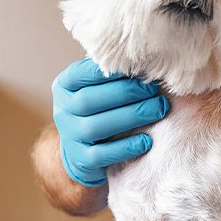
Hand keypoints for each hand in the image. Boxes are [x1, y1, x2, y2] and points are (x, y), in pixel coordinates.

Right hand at [52, 58, 168, 186]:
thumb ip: (113, 75)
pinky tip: (146, 141)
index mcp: (65, 86)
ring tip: (158, 110)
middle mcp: (63, 110)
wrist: (83, 152)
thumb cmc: (100, 111)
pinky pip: (101, 154)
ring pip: (96, 126)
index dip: (111, 71)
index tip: (140, 69)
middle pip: (89, 100)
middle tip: (154, 92)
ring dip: (130, 117)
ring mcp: (69, 136)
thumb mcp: (99, 89)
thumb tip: (148, 60)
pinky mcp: (81, 160)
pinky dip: (125, 147)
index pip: (83, 73)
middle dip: (126, 93)